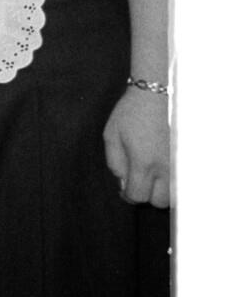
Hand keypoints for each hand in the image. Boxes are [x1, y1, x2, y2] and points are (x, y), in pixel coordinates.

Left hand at [103, 86, 171, 207]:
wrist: (157, 95)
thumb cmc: (131, 113)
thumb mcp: (111, 136)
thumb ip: (114, 163)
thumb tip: (123, 182)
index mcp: (143, 162)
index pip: (137, 195)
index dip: (127, 195)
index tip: (124, 188)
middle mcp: (164, 166)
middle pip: (159, 201)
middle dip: (146, 195)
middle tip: (139, 181)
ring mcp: (178, 163)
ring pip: (175, 194)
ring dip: (162, 191)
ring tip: (152, 176)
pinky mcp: (186, 157)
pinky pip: (182, 180)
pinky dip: (173, 181)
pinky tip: (163, 170)